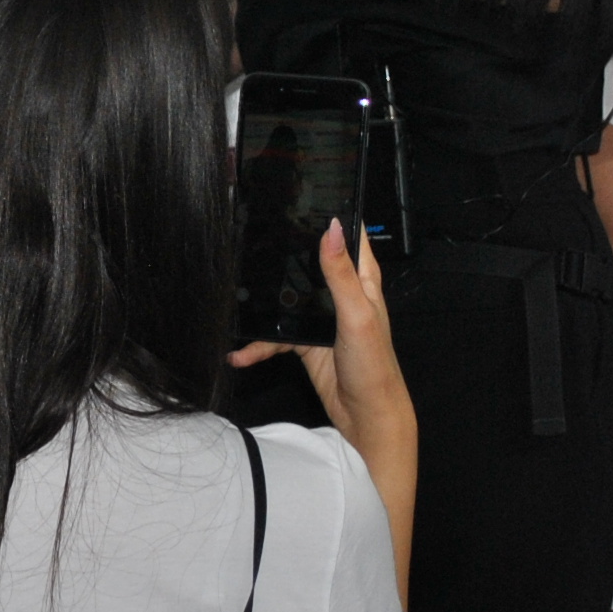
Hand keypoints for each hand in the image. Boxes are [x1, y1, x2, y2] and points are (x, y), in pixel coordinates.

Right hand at [231, 221, 413, 452]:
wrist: (367, 417)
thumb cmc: (375, 367)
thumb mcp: (357, 315)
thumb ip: (340, 274)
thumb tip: (331, 229)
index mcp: (362, 280)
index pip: (349, 235)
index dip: (332, 214)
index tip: (308, 194)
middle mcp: (343, 294)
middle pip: (309, 263)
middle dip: (285, 254)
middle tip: (256, 239)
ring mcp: (323, 318)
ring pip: (288, 299)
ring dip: (265, 304)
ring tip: (237, 304)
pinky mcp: (307, 342)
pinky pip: (277, 336)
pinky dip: (259, 345)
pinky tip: (241, 353)